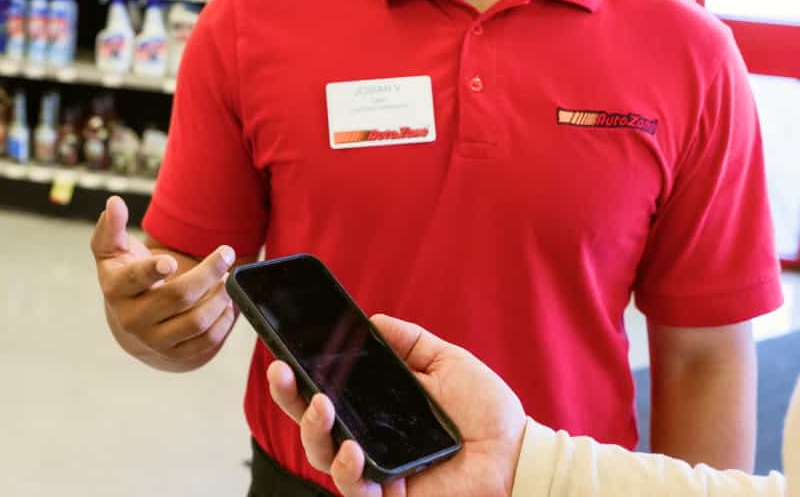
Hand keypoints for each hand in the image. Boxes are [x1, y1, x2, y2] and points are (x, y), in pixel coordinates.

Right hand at [90, 195, 237, 369]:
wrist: (130, 318)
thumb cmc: (126, 275)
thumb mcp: (113, 251)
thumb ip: (112, 226)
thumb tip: (114, 203)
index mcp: (117, 289)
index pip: (134, 280)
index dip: (152, 271)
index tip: (171, 260)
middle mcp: (133, 319)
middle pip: (178, 296)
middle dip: (207, 272)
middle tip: (226, 254)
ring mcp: (154, 341)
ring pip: (196, 322)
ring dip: (219, 298)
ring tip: (227, 280)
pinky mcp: (174, 355)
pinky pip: (206, 341)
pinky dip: (223, 321)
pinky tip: (227, 302)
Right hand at [267, 315, 525, 496]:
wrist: (517, 454)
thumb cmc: (485, 412)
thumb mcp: (447, 363)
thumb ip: (410, 342)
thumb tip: (372, 320)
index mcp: (374, 409)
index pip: (323, 393)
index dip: (298, 376)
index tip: (282, 351)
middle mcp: (366, 441)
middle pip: (311, 425)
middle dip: (288, 398)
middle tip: (282, 371)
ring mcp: (376, 472)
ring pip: (323, 458)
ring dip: (315, 430)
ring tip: (323, 405)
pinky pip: (357, 490)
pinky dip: (348, 471)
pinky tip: (352, 450)